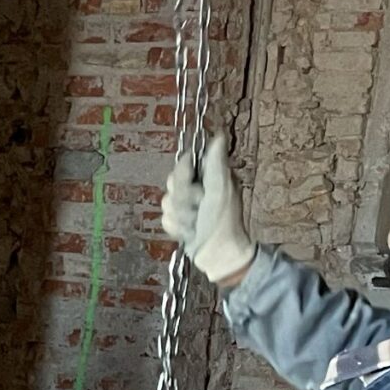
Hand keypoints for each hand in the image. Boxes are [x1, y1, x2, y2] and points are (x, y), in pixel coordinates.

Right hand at [161, 135, 254, 283]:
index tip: (195, 187)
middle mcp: (197, 187)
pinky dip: (177, 228)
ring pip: (167, 202)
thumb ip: (215, 163)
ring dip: (182, 216)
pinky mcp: (178, 221)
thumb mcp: (221, 188)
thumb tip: (219, 136)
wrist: (216, 253)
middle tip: (199, 209)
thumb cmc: (223, 221)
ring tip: (196, 224)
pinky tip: (190, 232)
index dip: (185, 177)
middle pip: (172, 183)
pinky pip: (165, 219)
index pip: (183, 164)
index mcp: (209, 175)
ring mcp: (186, 205)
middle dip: (183, 200)